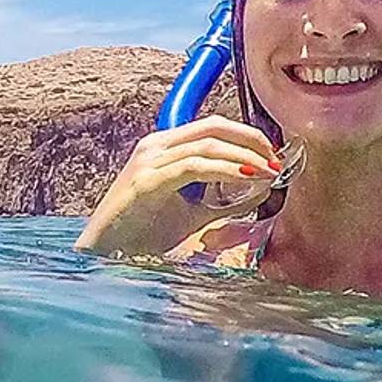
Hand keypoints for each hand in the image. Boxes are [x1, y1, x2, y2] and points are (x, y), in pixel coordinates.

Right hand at [78, 115, 284, 260]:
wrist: (105, 255)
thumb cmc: (143, 235)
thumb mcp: (193, 215)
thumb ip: (223, 201)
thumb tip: (259, 189)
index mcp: (164, 148)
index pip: (212, 127)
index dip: (246, 136)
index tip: (272, 155)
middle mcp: (155, 146)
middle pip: (213, 127)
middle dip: (250, 139)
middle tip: (276, 159)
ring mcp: (150, 160)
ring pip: (207, 145)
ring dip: (244, 157)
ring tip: (267, 171)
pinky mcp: (148, 180)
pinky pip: (195, 167)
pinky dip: (226, 170)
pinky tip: (246, 179)